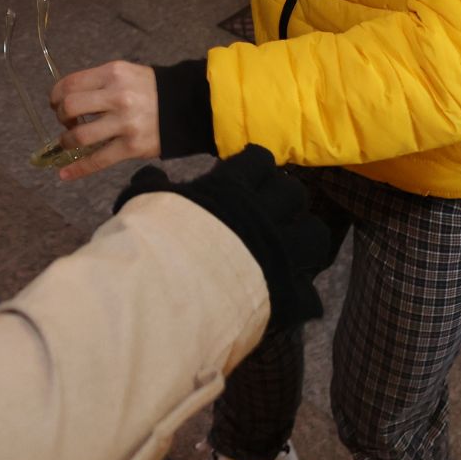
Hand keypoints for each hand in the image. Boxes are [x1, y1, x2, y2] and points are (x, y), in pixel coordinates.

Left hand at [49, 60, 159, 179]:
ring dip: (66, 141)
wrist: (188, 107)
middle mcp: (117, 96)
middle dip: (60, 117)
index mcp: (113, 74)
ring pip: (80, 136)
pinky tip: (64, 174)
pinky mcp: (132, 147)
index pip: (70, 83)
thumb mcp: (126, 74)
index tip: (56, 104)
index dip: (56, 96)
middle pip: (70, 107)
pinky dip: (77, 169)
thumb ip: (99, 83)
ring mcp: (125, 123)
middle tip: (66, 122)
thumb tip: (68, 98)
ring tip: (69, 142)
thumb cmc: (151, 90)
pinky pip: (98, 160)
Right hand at [113, 147, 333, 332]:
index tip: (245, 175)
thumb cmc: (153, 241)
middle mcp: (264, 216)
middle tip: (269, 211)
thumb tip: (152, 176)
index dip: (255, 165)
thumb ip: (153, 186)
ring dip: (304, 240)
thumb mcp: (144, 201)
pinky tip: (284, 298)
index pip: (260, 160)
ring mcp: (281, 255)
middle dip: (285, 199)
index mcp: (233, 189)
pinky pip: (309, 293)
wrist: (168, 292)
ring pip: (316, 235)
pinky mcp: (287, 294)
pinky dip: (299, 296)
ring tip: (287, 249)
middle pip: (295, 192)